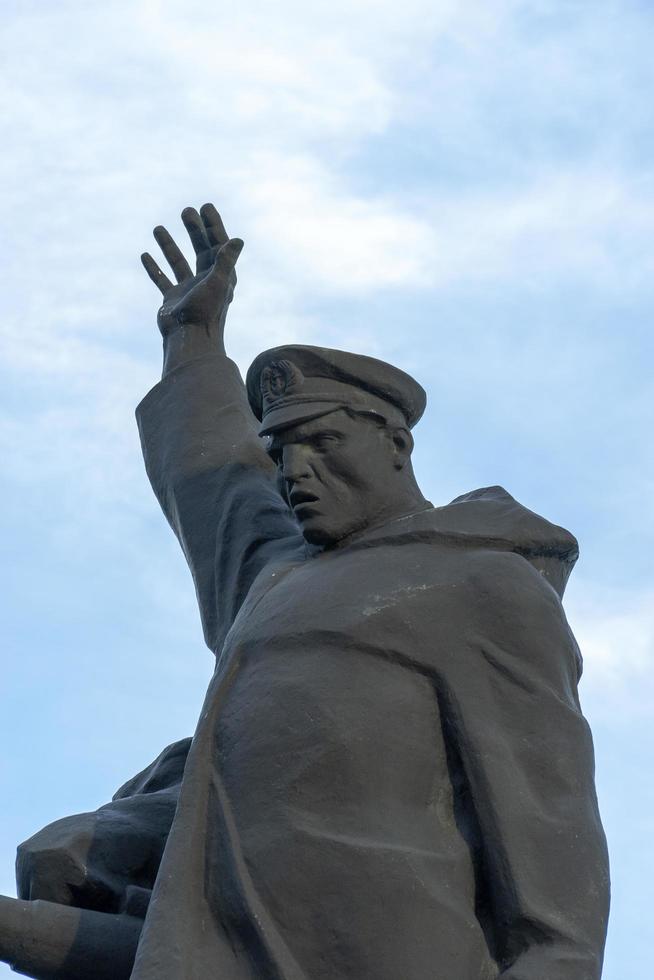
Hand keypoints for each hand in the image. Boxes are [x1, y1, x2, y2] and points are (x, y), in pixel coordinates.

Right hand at [141, 203, 242, 345]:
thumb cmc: (206, 313)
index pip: (218, 245)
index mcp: (221, 276)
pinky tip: (145, 255)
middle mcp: (206, 281)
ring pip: (178, 262)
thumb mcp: (218, 283)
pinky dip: (154, 268)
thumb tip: (238, 239)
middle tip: (185, 211)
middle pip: (200, 249)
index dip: (213, 225)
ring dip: (169, 245)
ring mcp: (188, 290)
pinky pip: (162, 279)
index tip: (205, 207)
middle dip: (194, 230)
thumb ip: (226, 261)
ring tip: (157, 227)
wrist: (189, 340)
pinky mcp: (172, 299)